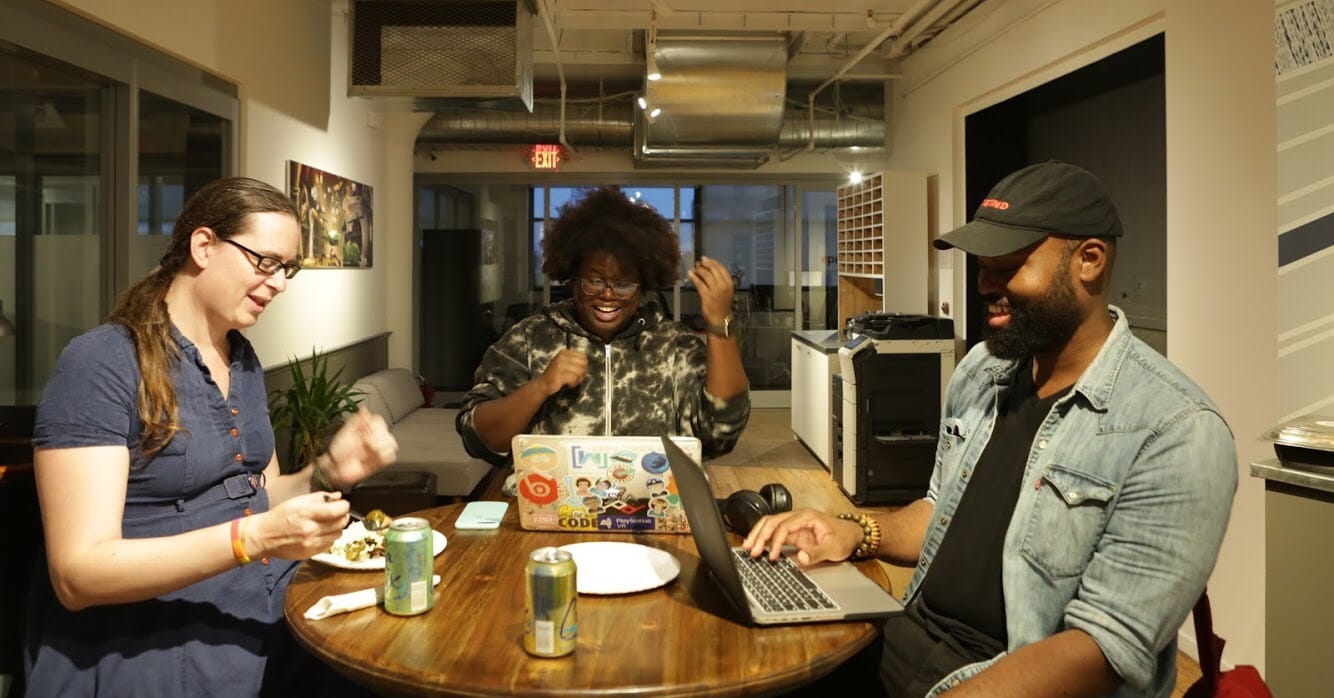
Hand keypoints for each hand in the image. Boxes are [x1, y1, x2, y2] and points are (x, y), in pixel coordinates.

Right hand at [249, 491, 349, 559]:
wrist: (264, 536)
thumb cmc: (280, 516)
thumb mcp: (298, 501)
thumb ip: (320, 497)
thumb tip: (338, 496)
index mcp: (307, 513)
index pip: (337, 510)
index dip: (344, 506)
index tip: (343, 504)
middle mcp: (311, 529)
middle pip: (341, 523)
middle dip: (342, 516)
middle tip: (336, 513)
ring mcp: (311, 543)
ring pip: (338, 535)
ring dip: (336, 528)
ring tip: (327, 524)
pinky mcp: (310, 553)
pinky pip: (329, 545)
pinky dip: (329, 538)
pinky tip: (320, 534)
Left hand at [324, 408, 398, 487]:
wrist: (336, 468)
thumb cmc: (338, 451)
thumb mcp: (345, 433)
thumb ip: (356, 421)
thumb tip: (364, 409)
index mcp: (365, 429)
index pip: (378, 421)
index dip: (375, 425)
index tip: (367, 430)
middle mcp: (373, 438)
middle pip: (387, 431)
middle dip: (378, 436)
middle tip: (367, 442)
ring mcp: (377, 450)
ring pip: (391, 443)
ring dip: (382, 446)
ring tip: (371, 449)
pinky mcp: (379, 461)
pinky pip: (390, 457)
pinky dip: (385, 456)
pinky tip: (375, 456)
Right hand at [538, 349, 587, 395]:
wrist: (543, 384)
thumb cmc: (555, 375)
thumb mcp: (564, 363)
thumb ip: (575, 361)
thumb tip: (586, 363)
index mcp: (564, 352)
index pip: (583, 356)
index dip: (584, 365)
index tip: (579, 371)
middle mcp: (561, 357)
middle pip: (583, 363)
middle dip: (582, 373)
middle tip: (576, 378)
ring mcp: (559, 366)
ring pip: (579, 371)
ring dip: (577, 379)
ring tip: (571, 381)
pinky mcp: (559, 375)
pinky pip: (574, 378)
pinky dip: (573, 383)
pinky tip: (568, 384)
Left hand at [688, 256, 734, 327]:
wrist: (720, 319)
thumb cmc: (722, 304)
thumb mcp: (725, 291)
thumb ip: (720, 280)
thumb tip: (709, 268)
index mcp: (729, 283)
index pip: (721, 268)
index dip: (712, 262)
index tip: (705, 259)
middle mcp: (724, 285)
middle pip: (713, 270)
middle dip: (705, 264)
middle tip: (698, 262)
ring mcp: (716, 291)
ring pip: (706, 275)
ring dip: (699, 270)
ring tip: (694, 268)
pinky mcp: (707, 296)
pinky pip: (699, 283)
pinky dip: (694, 277)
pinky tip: (690, 274)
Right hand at [741, 508, 861, 565]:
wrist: (851, 534)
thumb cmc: (843, 538)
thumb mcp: (833, 548)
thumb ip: (816, 553)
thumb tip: (800, 558)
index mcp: (807, 517)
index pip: (784, 526)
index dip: (775, 541)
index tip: (772, 556)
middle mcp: (798, 517)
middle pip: (772, 521)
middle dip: (759, 535)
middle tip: (751, 550)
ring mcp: (794, 524)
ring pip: (770, 524)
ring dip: (758, 534)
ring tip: (748, 546)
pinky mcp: (793, 532)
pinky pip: (774, 531)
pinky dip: (764, 537)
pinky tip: (757, 545)